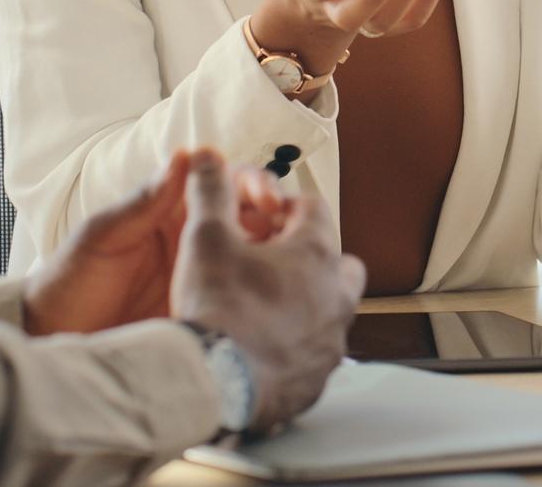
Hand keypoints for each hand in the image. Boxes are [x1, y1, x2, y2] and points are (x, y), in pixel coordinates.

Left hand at [23, 153, 302, 335]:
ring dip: (279, 256)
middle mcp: (194, 243)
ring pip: (257, 260)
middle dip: (279, 219)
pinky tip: (278, 301)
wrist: (50, 341)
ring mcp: (203, 280)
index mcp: (171, 213)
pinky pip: (244, 301)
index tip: (267, 198)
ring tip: (292, 265)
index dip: (252, 184)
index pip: (224, 186)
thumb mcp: (101, 237)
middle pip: (252, 219)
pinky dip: (266, 295)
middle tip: (290, 232)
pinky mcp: (206, 315)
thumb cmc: (68, 282)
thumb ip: (142, 201)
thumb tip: (185, 157)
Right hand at [171, 150, 366, 431]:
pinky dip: (296, 347)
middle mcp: (336, 296)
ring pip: (330, 310)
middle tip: (267, 260)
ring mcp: (330, 341)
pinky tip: (263, 349)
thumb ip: (210, 191)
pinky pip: (315, 355)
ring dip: (305, 302)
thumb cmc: (217, 308)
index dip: (282, 206)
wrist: (212, 383)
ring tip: (264, 306)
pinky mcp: (317, 380)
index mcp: (317, 254)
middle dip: (307, 255)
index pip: (313, 209)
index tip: (258, 215)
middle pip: (336, 260)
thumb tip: (207, 157)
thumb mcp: (205, 237)